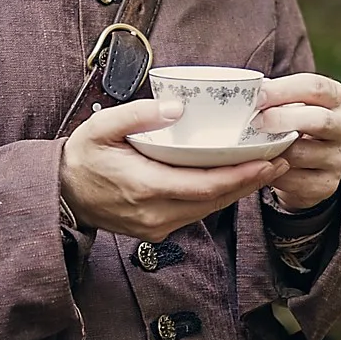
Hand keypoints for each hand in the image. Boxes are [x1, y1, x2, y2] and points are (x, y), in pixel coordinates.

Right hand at [59, 98, 291, 241]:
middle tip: (281, 159)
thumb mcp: (100, 127)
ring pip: (208, 210)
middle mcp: (154, 213)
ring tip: (268, 168)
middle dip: (250, 182)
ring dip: (239, 191)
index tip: (268, 160)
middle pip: (214, 201)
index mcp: (143, 186)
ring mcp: (155, 226)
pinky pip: (195, 214)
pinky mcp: (155, 231)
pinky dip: (218, 198)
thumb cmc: (82, 157)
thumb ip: (137, 115)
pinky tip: (235, 180)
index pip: (204, 186)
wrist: (59, 194)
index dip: (240, 176)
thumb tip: (176, 108)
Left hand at [253, 73, 340, 211]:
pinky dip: (274, 173)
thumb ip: (276, 96)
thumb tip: (245, 92)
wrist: (306, 166)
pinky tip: (262, 166)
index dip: (284, 90)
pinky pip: (295, 181)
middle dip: (283, 119)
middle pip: (320, 120)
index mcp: (338, 99)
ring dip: (273, 150)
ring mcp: (339, 159)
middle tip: (255, 122)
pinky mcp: (327, 185)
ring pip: (302, 154)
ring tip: (251, 146)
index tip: (256, 97)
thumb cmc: (292, 123)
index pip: (316, 87)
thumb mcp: (290, 104)